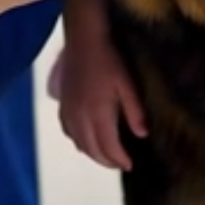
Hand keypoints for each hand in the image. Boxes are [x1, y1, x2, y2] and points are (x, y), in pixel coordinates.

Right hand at [51, 0, 147, 169]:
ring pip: (78, 143)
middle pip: (92, 149)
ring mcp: (68, 111)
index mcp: (98, 113)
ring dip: (92, 153)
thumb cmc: (109, 59)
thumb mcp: (127, 83)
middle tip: (120, 163)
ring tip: (106, 155)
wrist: (84, 39)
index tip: (130, 164)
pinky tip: (86, 138)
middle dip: (107, 161)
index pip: (108, 147)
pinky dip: (79, 141)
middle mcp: (80, 117)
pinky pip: (68, 132)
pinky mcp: (62, 104)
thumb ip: (134, 111)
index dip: (119, 159)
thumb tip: (142, 135)